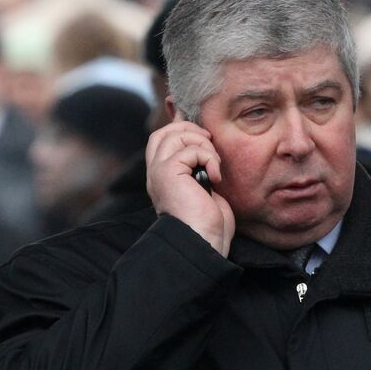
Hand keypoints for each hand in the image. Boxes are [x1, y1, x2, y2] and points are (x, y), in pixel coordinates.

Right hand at [146, 119, 234, 256]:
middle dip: (189, 129)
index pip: (161, 140)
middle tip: (209, 144)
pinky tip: (215, 179)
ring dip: (203, 144)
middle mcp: (155, 172)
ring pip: (175, 135)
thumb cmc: (207, 224)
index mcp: (162, 177)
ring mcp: (159, 171)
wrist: (201, 242)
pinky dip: (209, 158)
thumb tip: (207, 148)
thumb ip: (198, 169)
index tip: (203, 132)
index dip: (179, 127)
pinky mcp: (168, 172)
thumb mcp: (203, 189)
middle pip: (164, 132)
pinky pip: (190, 149)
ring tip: (214, 165)